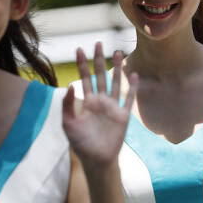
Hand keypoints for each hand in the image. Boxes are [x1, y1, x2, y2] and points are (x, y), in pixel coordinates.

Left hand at [62, 42, 137, 170]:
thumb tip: (70, 85)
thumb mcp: (69, 123)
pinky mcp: (123, 115)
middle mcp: (100, 100)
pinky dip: (132, 87)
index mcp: (87, 101)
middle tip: (99, 43)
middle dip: (98, 59)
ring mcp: (112, 106)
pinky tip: (134, 75)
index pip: (84, 77)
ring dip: (116, 68)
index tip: (79, 49)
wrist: (97, 159)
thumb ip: (67, 105)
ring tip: (117, 53)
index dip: (82, 64)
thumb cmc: (81, 143)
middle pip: (100, 75)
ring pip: (115, 82)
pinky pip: (128, 98)